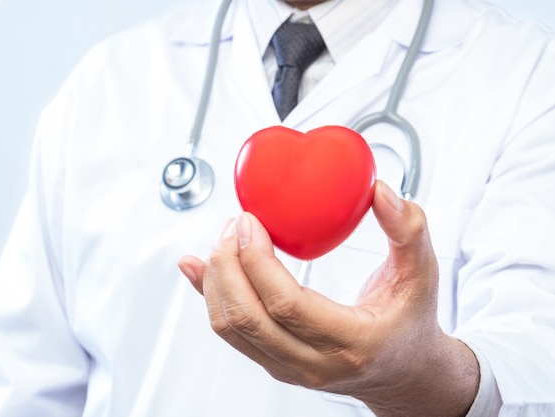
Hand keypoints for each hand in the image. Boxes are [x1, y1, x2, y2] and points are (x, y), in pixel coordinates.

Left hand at [178, 181, 478, 416]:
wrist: (403, 372)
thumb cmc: (411, 324)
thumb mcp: (422, 274)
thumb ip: (407, 230)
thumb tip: (380, 192)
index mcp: (350, 342)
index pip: (286, 305)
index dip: (257, 260)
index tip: (250, 222)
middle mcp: (313, 362)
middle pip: (247, 317)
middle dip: (228, 264)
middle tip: (235, 224)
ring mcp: (288, 367)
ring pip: (230, 327)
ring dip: (216, 277)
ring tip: (226, 239)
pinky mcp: (272, 361)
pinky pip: (229, 331)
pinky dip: (207, 295)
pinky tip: (197, 268)